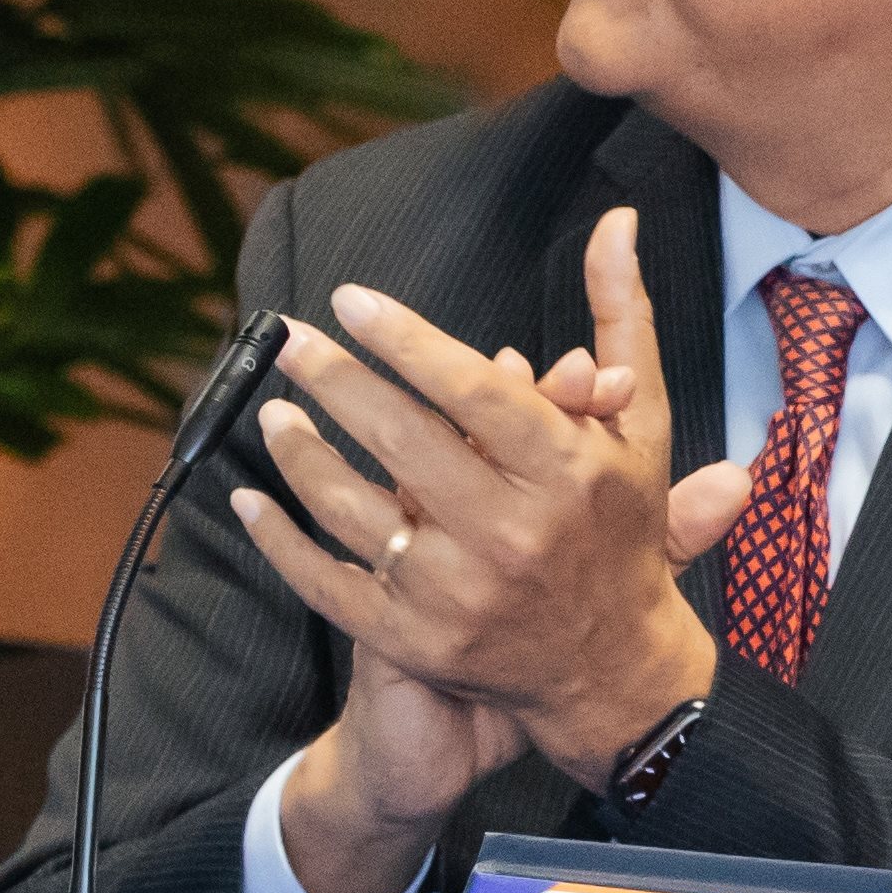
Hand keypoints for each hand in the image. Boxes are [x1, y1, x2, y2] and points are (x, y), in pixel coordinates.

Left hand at [243, 218, 746, 892]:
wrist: (611, 669)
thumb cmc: (620, 528)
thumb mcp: (643, 424)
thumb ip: (623, 320)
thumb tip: (618, 223)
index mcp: (565, 472)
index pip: (472, 389)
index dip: (405, 340)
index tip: (349, 301)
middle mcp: (511, 533)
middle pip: (401, 439)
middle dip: (334, 381)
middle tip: (289, 341)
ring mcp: (458, 593)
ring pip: (354, 508)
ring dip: (301, 454)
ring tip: (273, 412)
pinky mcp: (416, 642)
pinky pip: (328, 583)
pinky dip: (280, 541)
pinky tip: (248, 502)